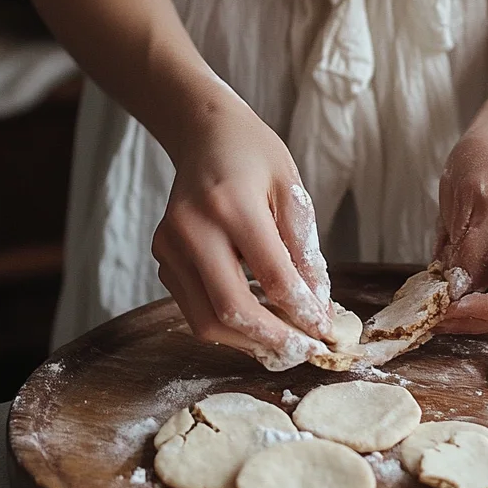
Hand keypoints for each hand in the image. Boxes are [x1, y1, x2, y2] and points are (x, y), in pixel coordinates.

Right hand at [152, 89, 334, 368]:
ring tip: (283, 346)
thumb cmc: (255, 156)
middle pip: (230, 309)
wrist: (205, 134)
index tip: (326, 331)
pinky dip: (226, 325)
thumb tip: (317, 308)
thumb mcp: (291, 190)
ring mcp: (169, 246)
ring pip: (205, 321)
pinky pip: (193, 308)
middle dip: (273, 340)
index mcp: (231, 204)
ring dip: (247, 342)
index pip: (272, 277)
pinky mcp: (162, 258)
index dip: (302, 312)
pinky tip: (256, 322)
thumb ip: (303, 249)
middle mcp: (192, 228)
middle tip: (305, 352)